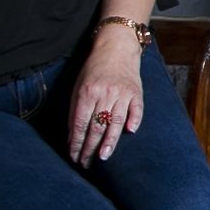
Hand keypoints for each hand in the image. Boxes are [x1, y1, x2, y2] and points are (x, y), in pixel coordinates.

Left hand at [68, 28, 144, 166]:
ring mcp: (122, 93)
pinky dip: (133, 121)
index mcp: (87, 93)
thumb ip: (76, 108)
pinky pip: (136, 110)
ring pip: (115, 122)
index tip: (74, 156)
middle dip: (89, 148)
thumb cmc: (94, 69)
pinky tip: (129, 132)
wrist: (116, 47)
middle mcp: (104, 94)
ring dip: (109, 142)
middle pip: (96, 126)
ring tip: (103, 157)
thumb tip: (74, 135)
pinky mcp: (136, 92)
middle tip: (86, 163)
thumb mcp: (79, 85)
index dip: (76, 142)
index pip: (80, 123)